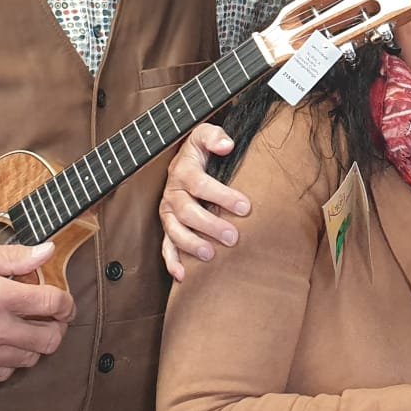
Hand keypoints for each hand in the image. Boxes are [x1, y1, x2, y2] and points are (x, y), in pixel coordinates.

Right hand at [0, 240, 73, 383]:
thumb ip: (12, 258)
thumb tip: (47, 251)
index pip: (51, 305)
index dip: (65, 302)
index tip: (63, 300)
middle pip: (48, 340)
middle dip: (57, 326)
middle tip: (50, 316)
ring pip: (29, 360)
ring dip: (33, 343)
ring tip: (22, 326)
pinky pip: (3, 374)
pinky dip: (9, 360)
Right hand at [159, 123, 250, 279]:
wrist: (184, 160)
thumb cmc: (200, 151)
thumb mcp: (204, 135)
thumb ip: (214, 137)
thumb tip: (226, 145)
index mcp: (183, 172)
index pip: (201, 185)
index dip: (222, 196)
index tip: (245, 206)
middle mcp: (172, 194)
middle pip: (188, 212)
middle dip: (210, 225)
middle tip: (233, 237)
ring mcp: (168, 213)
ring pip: (175, 231)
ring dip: (191, 244)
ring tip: (210, 254)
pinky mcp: (168, 227)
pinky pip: (165, 246)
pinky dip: (172, 261)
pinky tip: (183, 275)